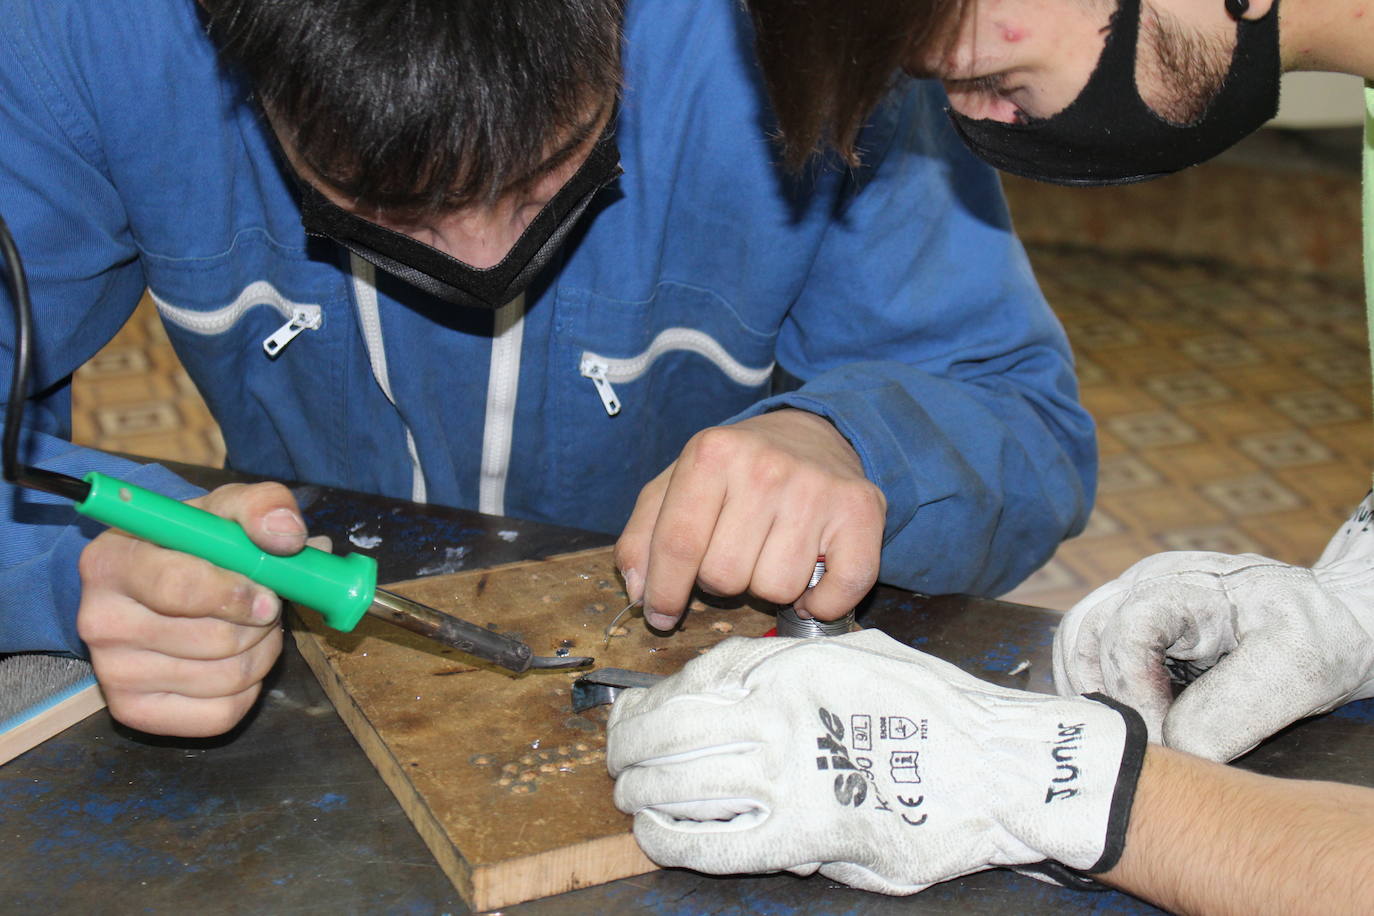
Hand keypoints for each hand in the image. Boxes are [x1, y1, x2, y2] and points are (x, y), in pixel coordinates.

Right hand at [77, 482, 314, 737]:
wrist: (160, 582)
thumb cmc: (195, 544)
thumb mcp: (227, 508)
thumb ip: (263, 507)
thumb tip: (286, 537)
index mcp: (112, 561)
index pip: (181, 589)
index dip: (239, 595)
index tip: (270, 594)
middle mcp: (100, 621)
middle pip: (214, 640)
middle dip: (262, 624)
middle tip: (266, 607)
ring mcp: (113, 673)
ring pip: (226, 678)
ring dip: (263, 652)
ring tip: (255, 628)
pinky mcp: (134, 712)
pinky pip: (222, 714)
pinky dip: (250, 690)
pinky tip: (238, 660)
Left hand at [607, 630, 1143, 893]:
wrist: (997, 766)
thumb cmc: (935, 709)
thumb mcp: (857, 656)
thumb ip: (789, 666)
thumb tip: (734, 687)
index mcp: (789, 667)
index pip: (692, 680)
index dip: (650, 700)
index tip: (632, 711)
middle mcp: (777, 714)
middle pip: (670, 728)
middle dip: (629, 745)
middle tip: (617, 756)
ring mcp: (787, 775)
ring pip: (680, 783)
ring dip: (641, 791)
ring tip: (630, 794)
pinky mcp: (801, 835)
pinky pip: (712, 842)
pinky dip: (673, 839)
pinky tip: (656, 833)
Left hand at [615, 409, 884, 629]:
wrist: (813, 435)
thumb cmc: (736, 470)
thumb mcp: (677, 483)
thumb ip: (645, 534)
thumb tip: (641, 592)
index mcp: (712, 453)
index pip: (677, 544)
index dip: (664, 591)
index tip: (661, 614)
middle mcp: (765, 467)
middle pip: (724, 575)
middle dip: (722, 579)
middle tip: (736, 554)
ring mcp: (816, 489)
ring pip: (776, 589)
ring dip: (769, 587)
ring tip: (773, 555)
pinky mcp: (861, 512)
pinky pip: (838, 591)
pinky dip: (821, 603)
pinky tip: (810, 581)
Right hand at [1054, 491, 1373, 761]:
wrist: (1331, 622)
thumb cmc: (1319, 636)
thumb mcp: (1298, 670)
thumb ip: (1235, 709)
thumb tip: (1177, 748)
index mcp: (1192, 583)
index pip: (1128, 628)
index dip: (1134, 689)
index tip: (1163, 738)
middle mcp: (1151, 583)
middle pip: (1086, 631)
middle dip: (1105, 695)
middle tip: (1143, 742)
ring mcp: (1138, 599)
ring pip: (1078, 641)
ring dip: (1092, 693)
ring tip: (1128, 733)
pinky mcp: (1135, 623)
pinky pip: (1091, 652)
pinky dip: (1098, 690)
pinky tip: (1125, 721)